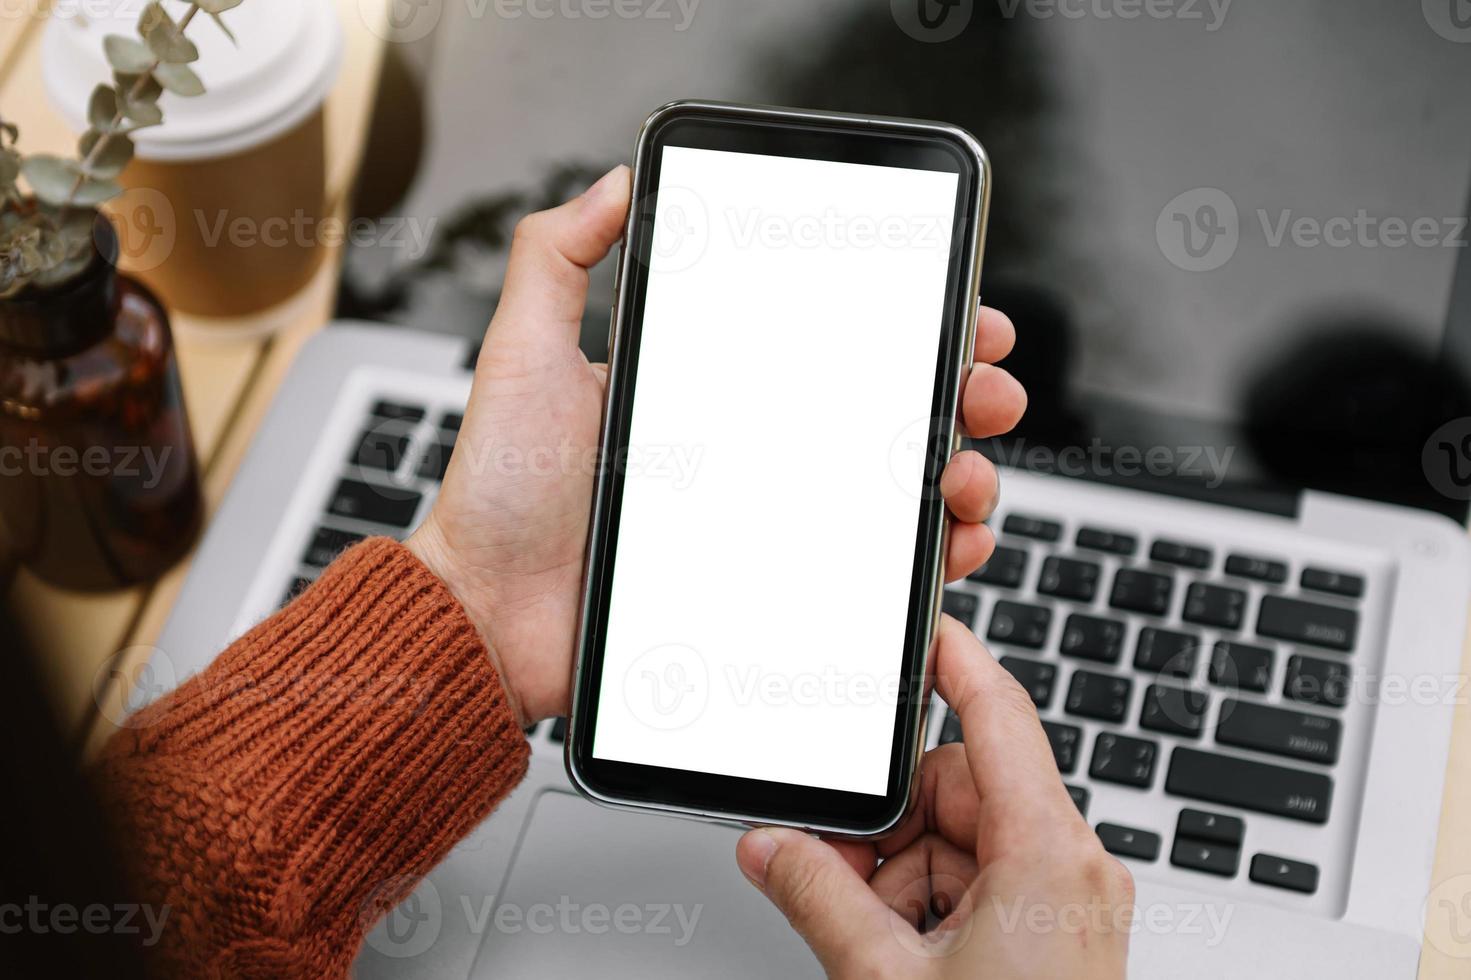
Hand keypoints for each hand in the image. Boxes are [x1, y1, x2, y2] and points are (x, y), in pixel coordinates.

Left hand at [407, 164, 1026, 725]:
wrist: (485, 613)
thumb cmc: (501, 492)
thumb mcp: (524, 353)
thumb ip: (558, 258)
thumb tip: (619, 181)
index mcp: (712, 391)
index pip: (830, 346)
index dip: (904, 325)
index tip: (954, 310)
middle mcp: (751, 455)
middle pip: (884, 415)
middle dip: (958, 393)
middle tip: (984, 388)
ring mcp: (767, 525)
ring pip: (895, 494)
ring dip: (961, 474)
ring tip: (968, 471)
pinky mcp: (772, 594)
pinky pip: (870, 577)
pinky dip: (929, 561)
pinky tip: (950, 545)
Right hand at [736, 617, 1133, 977]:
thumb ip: (818, 897)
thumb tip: (769, 844)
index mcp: (1051, 853)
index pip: (998, 714)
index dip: (955, 657)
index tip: (920, 618)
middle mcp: (1073, 866)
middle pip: (959, 787)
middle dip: (889, 820)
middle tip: (829, 860)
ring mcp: (1067, 902)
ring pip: (959, 839)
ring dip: (899, 872)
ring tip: (864, 932)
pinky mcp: (1054, 934)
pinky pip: (976, 882)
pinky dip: (923, 902)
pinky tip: (892, 948)